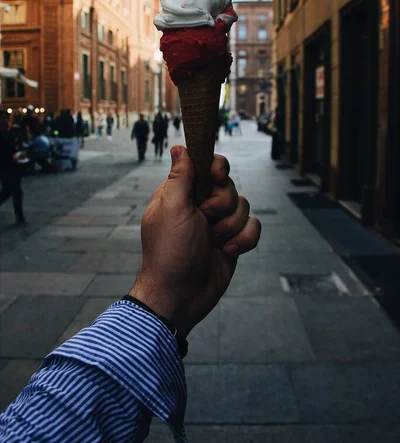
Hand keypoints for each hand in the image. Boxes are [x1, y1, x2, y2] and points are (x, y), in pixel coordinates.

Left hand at [129, 146, 260, 336]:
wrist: (180, 295)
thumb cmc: (169, 251)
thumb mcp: (171, 209)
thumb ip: (180, 177)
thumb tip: (180, 147)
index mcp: (182, 193)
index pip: (207, 165)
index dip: (217, 168)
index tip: (215, 178)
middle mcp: (200, 205)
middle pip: (229, 185)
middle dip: (222, 205)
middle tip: (205, 220)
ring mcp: (217, 223)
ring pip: (244, 206)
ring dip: (231, 226)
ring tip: (213, 242)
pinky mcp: (233, 240)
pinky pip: (253, 227)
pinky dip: (244, 240)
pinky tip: (227, 252)